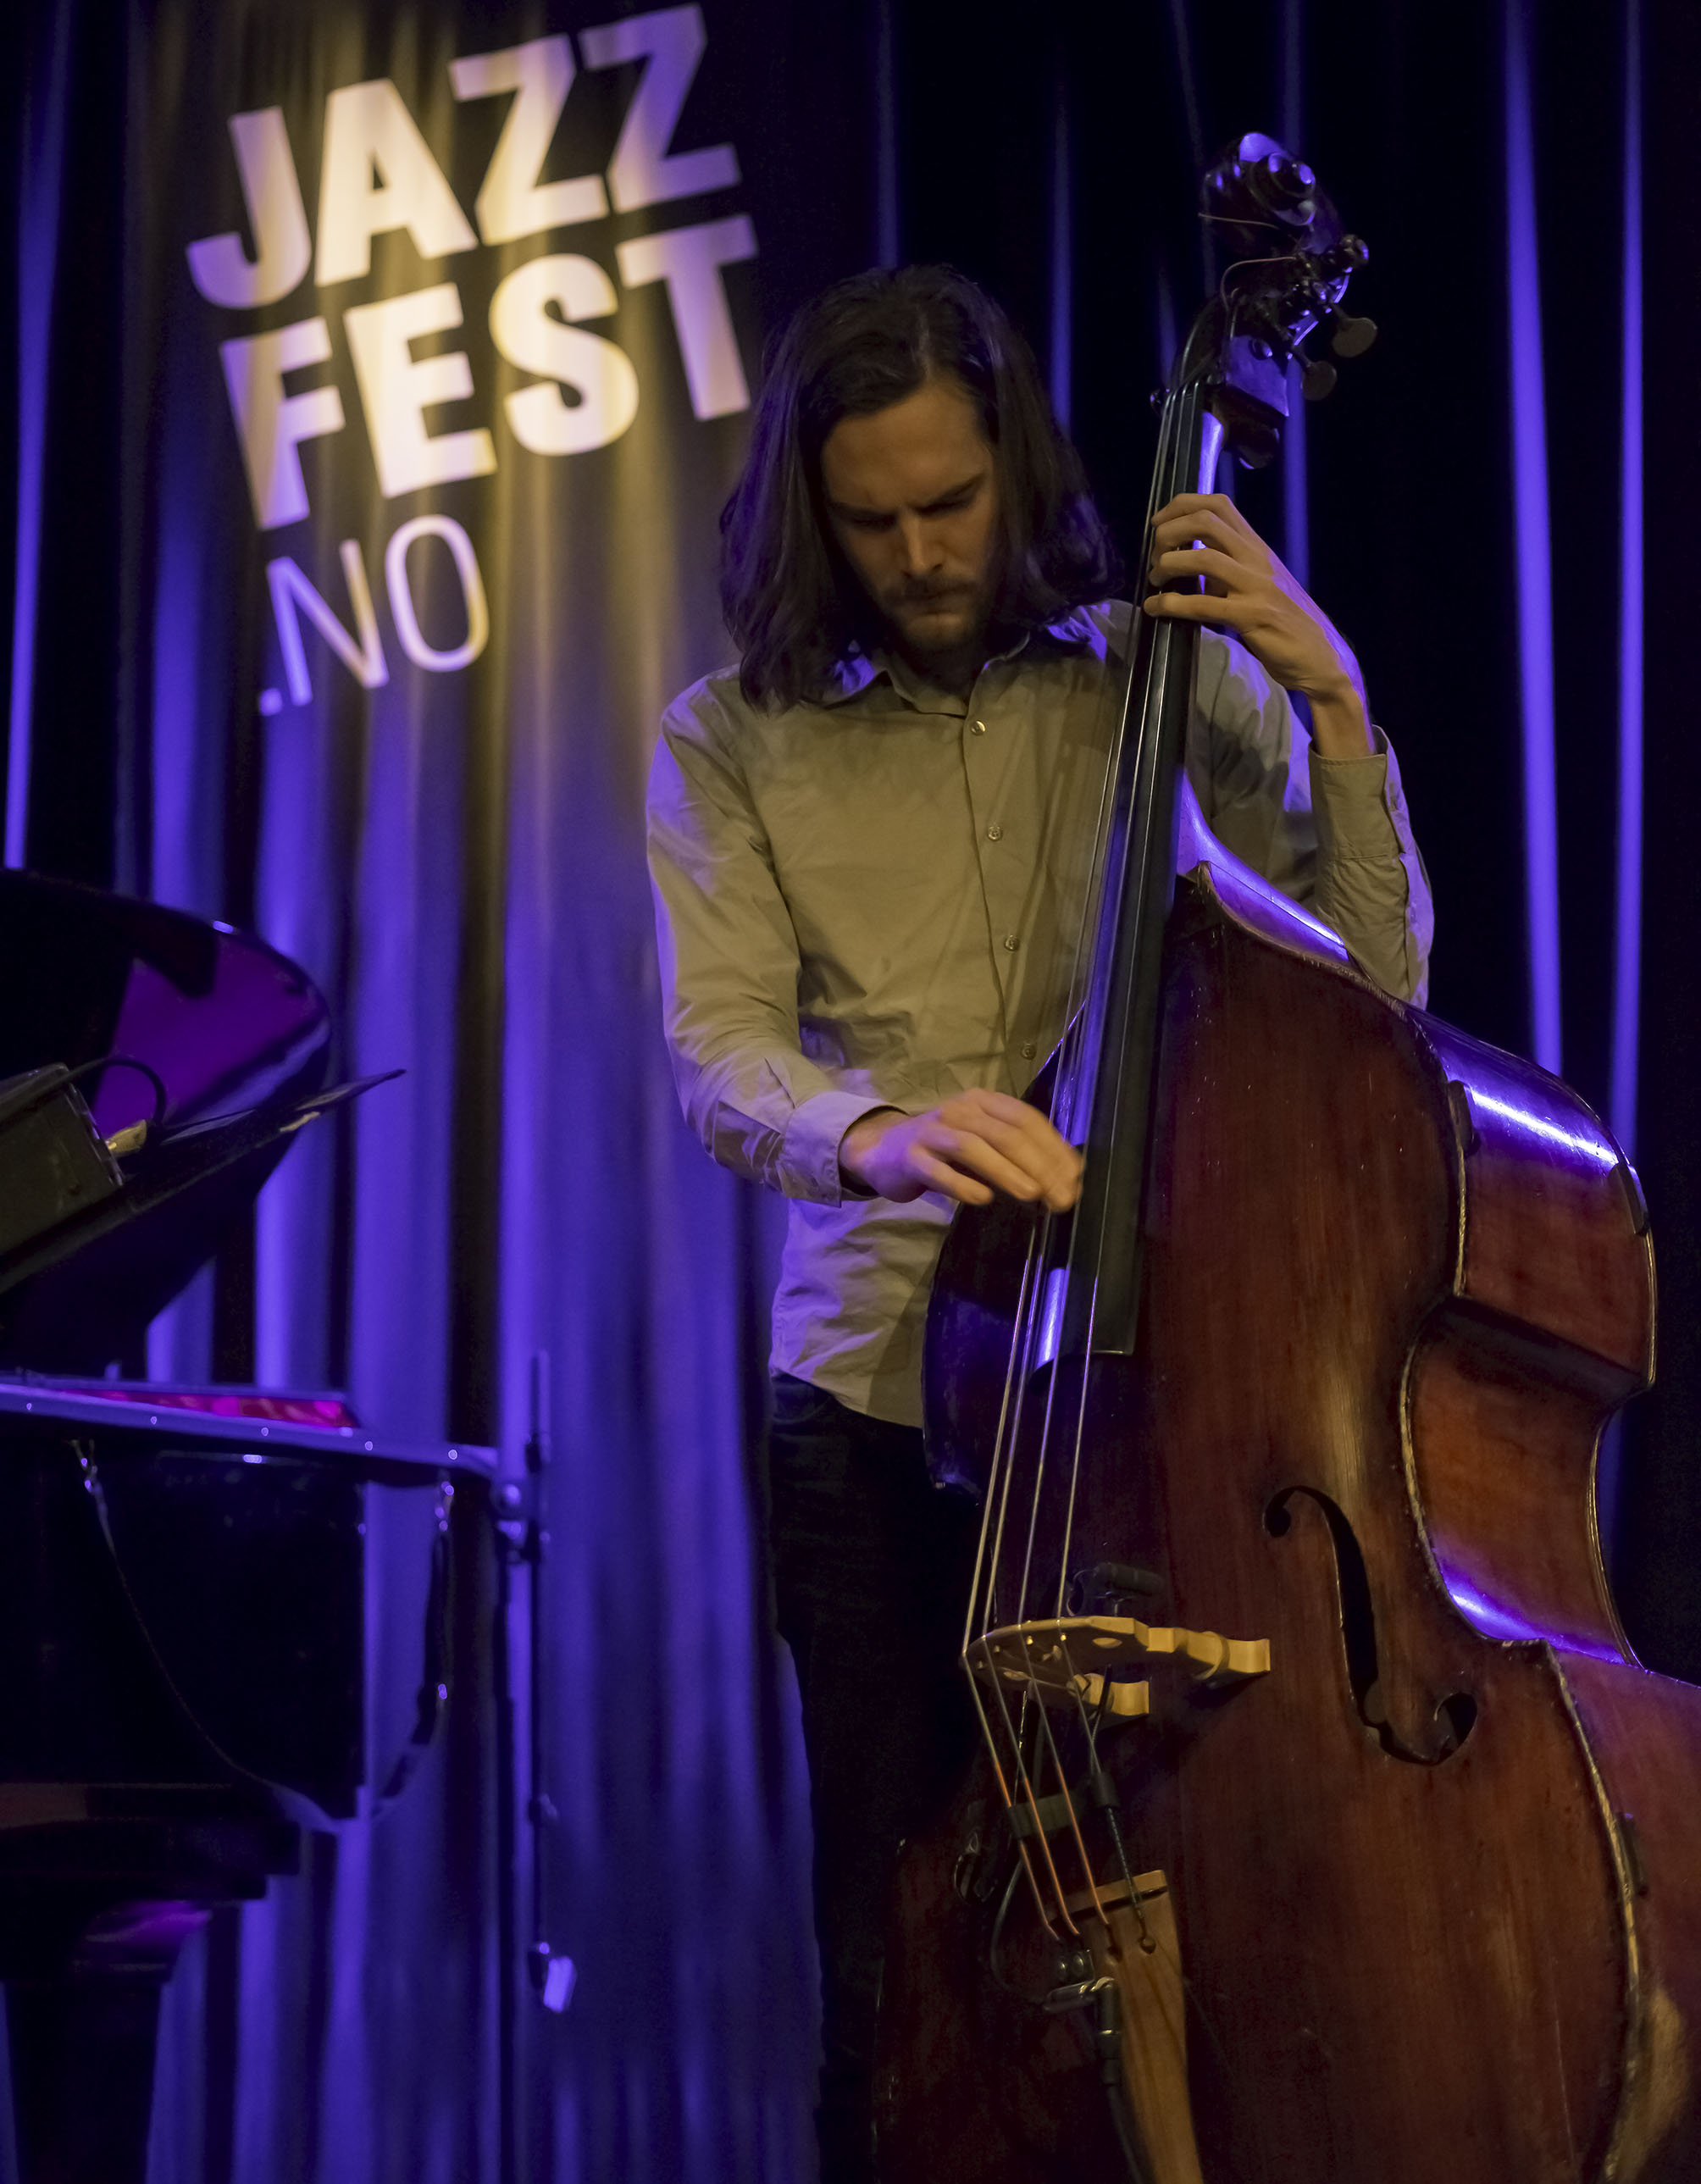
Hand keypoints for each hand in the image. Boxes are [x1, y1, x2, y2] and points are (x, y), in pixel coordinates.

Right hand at [839, 1090, 1082, 1210]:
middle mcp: (959, 1111)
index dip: (1053, 1148)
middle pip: (1005, 1134)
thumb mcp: (983, 1140)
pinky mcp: (911, 1158)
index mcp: (983, 1102)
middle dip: (1039, 1165)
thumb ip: (1019, 1153)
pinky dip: (962, 1185)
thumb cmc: (944, 1148)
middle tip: (1060, 1197)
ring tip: (1032, 1194)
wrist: (884, 1150)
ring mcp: (932, 1133)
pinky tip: (982, 1199)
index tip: (1074, 1178)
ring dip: (1007, 1171)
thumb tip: (1067, 1175)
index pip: (1026, 1119)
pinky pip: (938, 1171)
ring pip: (973, 1147)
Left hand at [1142, 493, 1373, 757]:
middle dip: (1169, 530)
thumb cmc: (1286, 623)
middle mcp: (1257, 559)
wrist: (1322, 658)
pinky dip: (1172, 604)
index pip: (1219, 504)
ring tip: (1155, 580)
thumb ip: (1228, 570)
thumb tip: (1187, 565)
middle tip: (1153, 554)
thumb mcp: (1257, 584)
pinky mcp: (1252, 617)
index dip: (1181, 505)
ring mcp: (1256, 586)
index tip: (1158, 522)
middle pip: (1206, 521)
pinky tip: (1156, 608)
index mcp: (1257, 547)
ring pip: (1203, 557)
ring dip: (1168, 564)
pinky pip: (1204, 605)